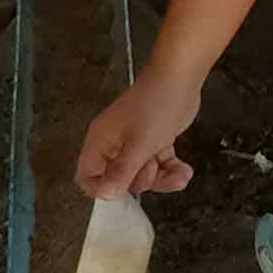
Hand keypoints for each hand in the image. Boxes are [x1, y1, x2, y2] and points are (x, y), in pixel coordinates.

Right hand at [79, 70, 200, 196]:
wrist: (181, 77)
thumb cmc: (156, 106)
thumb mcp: (140, 144)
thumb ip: (122, 172)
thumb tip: (104, 195)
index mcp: (101, 142)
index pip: (87, 176)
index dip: (101, 188)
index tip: (123, 188)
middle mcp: (114, 144)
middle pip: (120, 180)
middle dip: (142, 180)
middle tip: (153, 165)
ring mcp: (135, 143)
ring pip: (144, 175)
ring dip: (164, 178)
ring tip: (180, 172)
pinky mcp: (155, 141)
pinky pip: (160, 166)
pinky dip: (173, 170)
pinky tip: (185, 169)